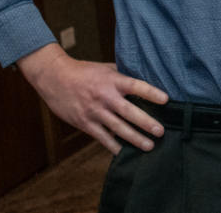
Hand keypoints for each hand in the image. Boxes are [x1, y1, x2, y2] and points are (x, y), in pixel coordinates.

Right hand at [17, 43, 167, 153]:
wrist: (54, 78)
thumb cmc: (83, 71)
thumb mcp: (106, 68)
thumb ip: (123, 75)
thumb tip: (146, 78)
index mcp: (112, 81)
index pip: (135, 86)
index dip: (151, 93)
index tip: (166, 100)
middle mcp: (104, 97)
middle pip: (128, 112)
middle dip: (146, 123)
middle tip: (161, 132)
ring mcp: (94, 111)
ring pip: (117, 128)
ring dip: (134, 138)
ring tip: (149, 146)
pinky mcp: (84, 123)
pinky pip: (101, 137)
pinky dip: (113, 146)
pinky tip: (124, 153)